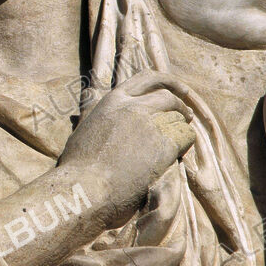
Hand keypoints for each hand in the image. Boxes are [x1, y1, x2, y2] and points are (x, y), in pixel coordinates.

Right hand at [59, 71, 195, 225]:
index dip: (166, 82)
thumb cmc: (78, 165)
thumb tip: (89, 94)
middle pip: (168, 97)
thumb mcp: (83, 127)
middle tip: (187, 116)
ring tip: (177, 143)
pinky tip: (178, 154)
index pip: (147, 78)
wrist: (86, 188)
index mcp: (113, 100)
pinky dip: (186, 144)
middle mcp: (133, 107)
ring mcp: (149, 124)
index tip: (176, 90)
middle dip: (181, 105)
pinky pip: (186, 137)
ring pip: (179, 118)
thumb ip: (92, 109)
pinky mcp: (163, 145)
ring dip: (181, 129)